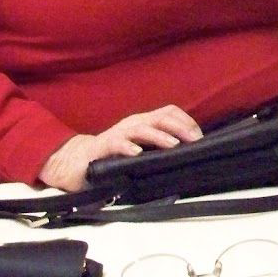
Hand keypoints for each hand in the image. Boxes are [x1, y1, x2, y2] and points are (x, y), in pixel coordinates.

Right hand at [37, 105, 202, 190]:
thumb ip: (157, 148)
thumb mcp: (140, 149)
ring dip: (159, 136)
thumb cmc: (113, 157)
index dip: (186, 121)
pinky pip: (116, 144)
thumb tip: (186, 154)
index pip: (169, 113)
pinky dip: (128, 148)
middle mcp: (132, 124)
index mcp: (143, 123)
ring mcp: (117, 134)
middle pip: (160, 117)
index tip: (200, 136)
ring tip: (173, 145)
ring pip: (142, 128)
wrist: (76, 163)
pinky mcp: (102, 147)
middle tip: (195, 140)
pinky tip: (137, 154)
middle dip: (180, 127)